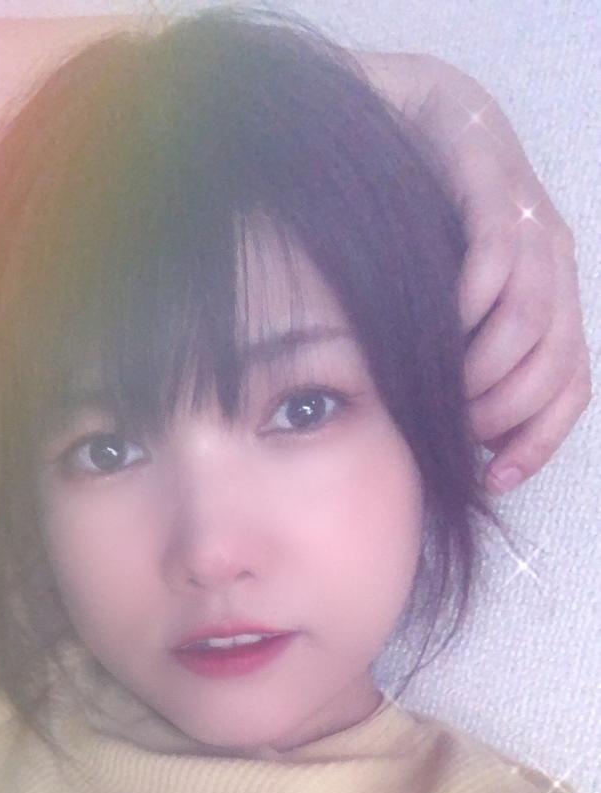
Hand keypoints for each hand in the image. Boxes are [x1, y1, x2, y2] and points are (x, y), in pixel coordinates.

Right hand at [414, 63, 591, 494]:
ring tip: (445, 388)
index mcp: (555, 294)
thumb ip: (464, 358)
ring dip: (486, 370)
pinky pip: (497, 260)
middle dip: (506, 411)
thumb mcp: (452, 305)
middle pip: (555, 360)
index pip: (572, 384)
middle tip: (456, 429)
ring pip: (531, 319)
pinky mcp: (492, 191)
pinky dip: (472, 305)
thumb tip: (455, 437)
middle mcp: (555, 263)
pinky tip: (442, 326)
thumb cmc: (427, 222)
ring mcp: (528, 225)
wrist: (419, 114)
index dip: (538, 440)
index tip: (493, 479)